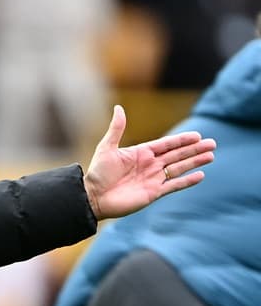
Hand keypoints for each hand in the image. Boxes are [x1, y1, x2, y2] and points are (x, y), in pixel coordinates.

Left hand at [83, 105, 214, 219]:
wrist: (93, 197)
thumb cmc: (98, 173)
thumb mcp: (107, 148)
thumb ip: (117, 129)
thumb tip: (119, 108)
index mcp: (141, 153)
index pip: (166, 145)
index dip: (181, 140)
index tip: (197, 136)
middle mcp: (149, 165)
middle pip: (177, 155)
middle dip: (194, 150)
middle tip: (212, 143)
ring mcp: (153, 179)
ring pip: (179, 168)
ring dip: (195, 162)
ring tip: (211, 156)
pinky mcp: (153, 193)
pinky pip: (174, 185)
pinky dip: (187, 181)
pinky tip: (200, 175)